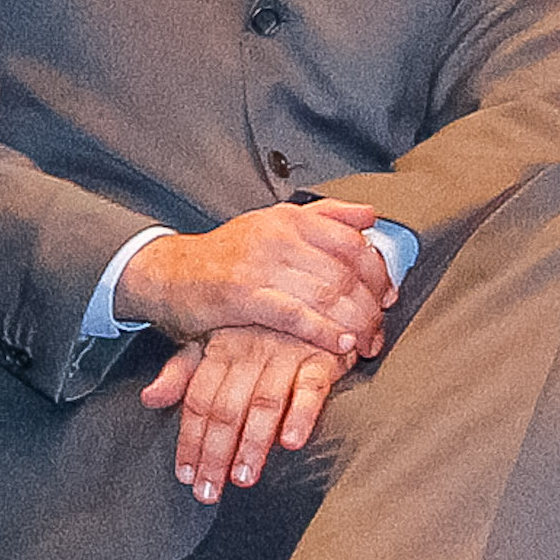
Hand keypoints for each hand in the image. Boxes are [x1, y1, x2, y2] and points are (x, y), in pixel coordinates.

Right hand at [116, 201, 396, 356]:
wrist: (170, 272)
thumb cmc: (229, 255)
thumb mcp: (275, 223)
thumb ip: (325, 216)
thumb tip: (371, 214)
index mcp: (292, 218)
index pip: (353, 242)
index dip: (379, 272)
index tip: (389, 297)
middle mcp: (280, 235)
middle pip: (345, 272)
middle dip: (370, 306)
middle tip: (380, 331)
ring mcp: (261, 263)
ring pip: (326, 293)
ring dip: (354, 323)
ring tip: (367, 345)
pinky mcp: (242, 295)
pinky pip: (294, 314)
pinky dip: (324, 331)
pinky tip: (342, 344)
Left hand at [139, 325, 349, 503]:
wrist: (317, 290)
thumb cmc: (263, 321)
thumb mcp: (216, 337)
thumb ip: (183, 371)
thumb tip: (150, 398)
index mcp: (222, 346)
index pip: (199, 400)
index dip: (190, 439)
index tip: (186, 474)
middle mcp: (251, 350)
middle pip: (227, 409)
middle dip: (216, 453)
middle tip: (209, 490)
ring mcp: (286, 352)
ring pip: (264, 403)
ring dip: (253, 443)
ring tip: (243, 476)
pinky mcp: (322, 356)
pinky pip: (311, 388)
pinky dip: (302, 415)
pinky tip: (291, 441)